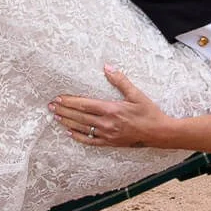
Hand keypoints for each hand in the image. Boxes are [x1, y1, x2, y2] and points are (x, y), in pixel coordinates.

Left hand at [50, 66, 172, 147]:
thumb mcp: (136, 94)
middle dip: (64, 110)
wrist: (159, 133)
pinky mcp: (110, 143)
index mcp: (111, 109)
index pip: (85, 105)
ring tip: (55, 116)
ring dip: (67, 122)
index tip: (58, 98)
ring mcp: (107, 134)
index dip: (70, 101)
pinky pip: (90, 141)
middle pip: (79, 117)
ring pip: (82, 128)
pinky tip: (69, 133)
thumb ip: (120, 81)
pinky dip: (78, 137)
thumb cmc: (149, 112)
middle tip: (50, 106)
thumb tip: (107, 67)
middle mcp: (107, 123)